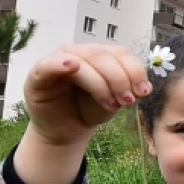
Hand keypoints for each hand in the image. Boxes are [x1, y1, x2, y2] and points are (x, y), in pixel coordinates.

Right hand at [24, 44, 149, 146]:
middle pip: (103, 56)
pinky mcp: (39, 73)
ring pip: (84, 61)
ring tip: (111, 104)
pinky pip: (49, 64)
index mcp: (100, 55)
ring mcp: (59, 59)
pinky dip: (60, 63)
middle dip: (120, 79)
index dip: (135, 70)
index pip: (120, 53)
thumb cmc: (88, 110)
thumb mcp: (113, 101)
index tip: (144, 91)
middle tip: (128, 101)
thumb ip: (126, 90)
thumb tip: (144, 88)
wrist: (65, 130)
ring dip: (101, 83)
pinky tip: (72, 66)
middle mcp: (80, 52)